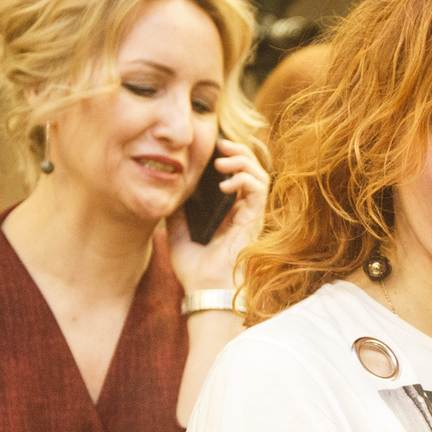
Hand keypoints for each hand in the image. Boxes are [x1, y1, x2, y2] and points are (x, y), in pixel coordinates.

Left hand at [166, 138, 268, 294]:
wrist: (204, 288)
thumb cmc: (194, 269)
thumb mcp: (178, 232)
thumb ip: (179, 211)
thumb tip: (172, 188)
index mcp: (227, 213)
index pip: (235, 176)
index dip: (228, 158)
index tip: (210, 148)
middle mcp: (242, 211)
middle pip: (250, 170)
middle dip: (238, 152)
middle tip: (221, 143)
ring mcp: (251, 215)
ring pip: (259, 175)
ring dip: (243, 160)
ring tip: (222, 159)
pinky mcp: (256, 219)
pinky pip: (258, 188)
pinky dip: (244, 178)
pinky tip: (225, 183)